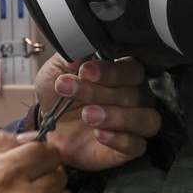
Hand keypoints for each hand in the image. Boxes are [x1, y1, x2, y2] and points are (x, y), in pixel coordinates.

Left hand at [34, 55, 160, 170]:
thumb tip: (80, 43)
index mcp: (123, 74)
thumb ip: (71, 57)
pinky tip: (99, 134)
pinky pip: (137, 145)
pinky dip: (120, 139)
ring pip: (145, 119)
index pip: (132, 69)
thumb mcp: (57, 71)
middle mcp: (136, 97)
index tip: (84, 71)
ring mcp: (134, 124)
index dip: (111, 71)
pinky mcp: (129, 148)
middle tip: (72, 91)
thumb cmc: (59, 94)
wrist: (47, 126)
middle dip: (101, 92)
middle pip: (134, 93)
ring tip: (88, 115)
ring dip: (117, 116)